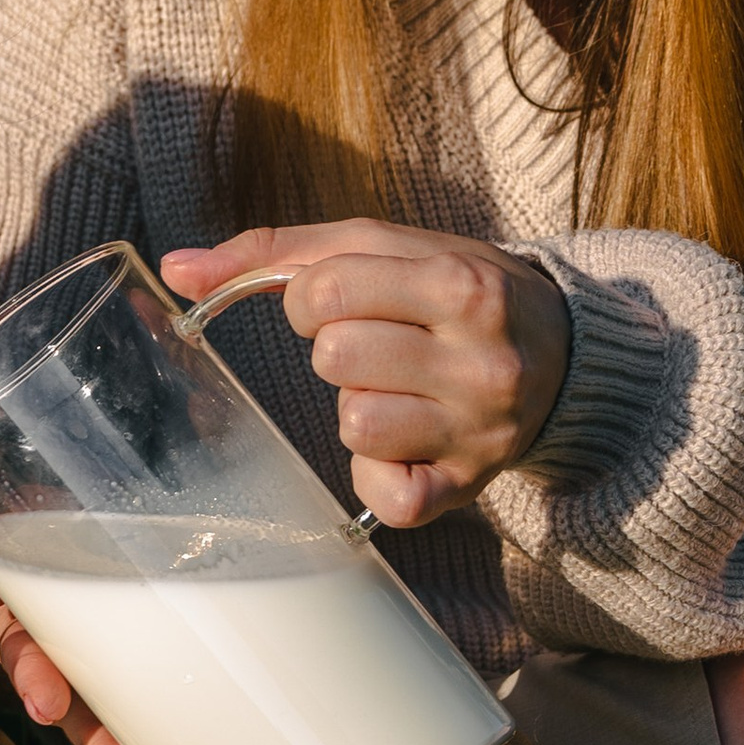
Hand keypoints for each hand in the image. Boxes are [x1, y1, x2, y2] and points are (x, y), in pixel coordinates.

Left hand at [159, 222, 568, 529]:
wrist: (567, 355)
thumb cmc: (455, 293)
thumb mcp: (387, 248)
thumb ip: (277, 253)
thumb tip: (176, 269)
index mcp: (463, 284)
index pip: (327, 291)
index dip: (313, 297)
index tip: (346, 302)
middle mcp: (481, 360)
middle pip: (334, 358)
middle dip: (337, 347)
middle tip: (379, 345)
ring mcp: (480, 432)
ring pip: (354, 424)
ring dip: (357, 406)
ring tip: (398, 389)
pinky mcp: (470, 488)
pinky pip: (384, 496)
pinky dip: (375, 473)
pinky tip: (404, 443)